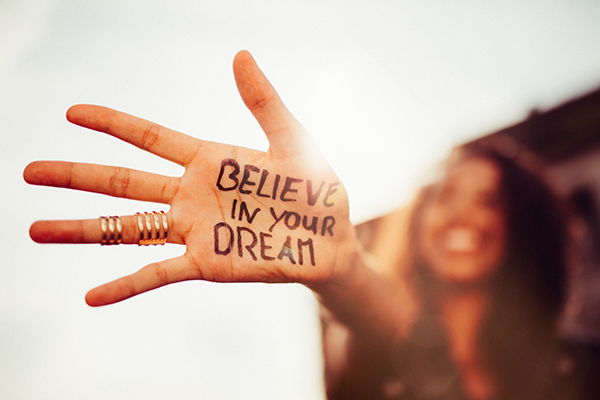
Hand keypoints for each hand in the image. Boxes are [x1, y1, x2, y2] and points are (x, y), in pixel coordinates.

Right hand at [24, 51, 356, 305]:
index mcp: (209, 161)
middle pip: (122, 181)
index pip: (149, 137)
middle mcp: (192, 195)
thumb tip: (240, 54)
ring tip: (36, 230)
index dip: (112, 123)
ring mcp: (194, 231)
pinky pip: (157, 272)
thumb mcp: (292, 141)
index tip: (72, 112)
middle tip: (29, 172)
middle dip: (76, 175)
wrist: (332, 241)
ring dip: (83, 230)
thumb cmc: (316, 190)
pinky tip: (91, 296)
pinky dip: (125, 285)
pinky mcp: (206, 264)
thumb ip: (263, 103)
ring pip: (128, 228)